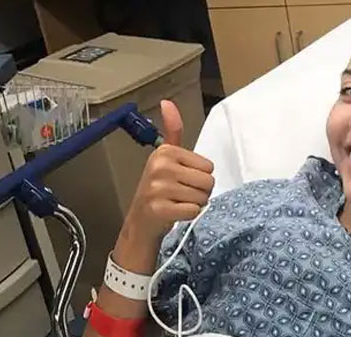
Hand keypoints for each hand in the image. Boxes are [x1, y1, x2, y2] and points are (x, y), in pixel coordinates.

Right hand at [121, 99, 214, 243]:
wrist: (141, 220)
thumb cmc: (160, 188)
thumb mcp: (167, 157)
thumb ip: (172, 131)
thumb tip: (167, 102)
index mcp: (165, 152)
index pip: (209, 168)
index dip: (200, 177)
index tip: (181, 179)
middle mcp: (160, 167)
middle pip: (209, 182)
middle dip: (200, 192)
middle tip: (180, 194)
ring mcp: (158, 188)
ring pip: (203, 198)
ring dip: (194, 204)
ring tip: (176, 202)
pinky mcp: (159, 209)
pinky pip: (194, 211)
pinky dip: (188, 215)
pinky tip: (173, 213)